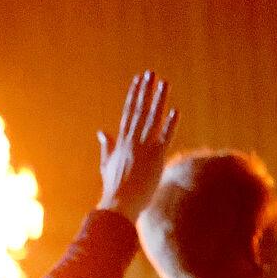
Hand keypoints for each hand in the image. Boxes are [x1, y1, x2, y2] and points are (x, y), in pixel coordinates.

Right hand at [97, 72, 178, 220]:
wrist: (118, 204)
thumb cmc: (113, 187)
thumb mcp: (106, 163)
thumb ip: (106, 145)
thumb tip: (101, 132)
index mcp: (121, 142)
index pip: (128, 113)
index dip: (134, 95)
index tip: (139, 80)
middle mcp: (132, 141)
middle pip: (139, 111)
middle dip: (145, 91)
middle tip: (151, 73)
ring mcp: (143, 148)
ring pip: (152, 119)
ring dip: (158, 101)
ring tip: (164, 83)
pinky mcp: (155, 158)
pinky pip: (164, 138)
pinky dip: (170, 125)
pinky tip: (175, 111)